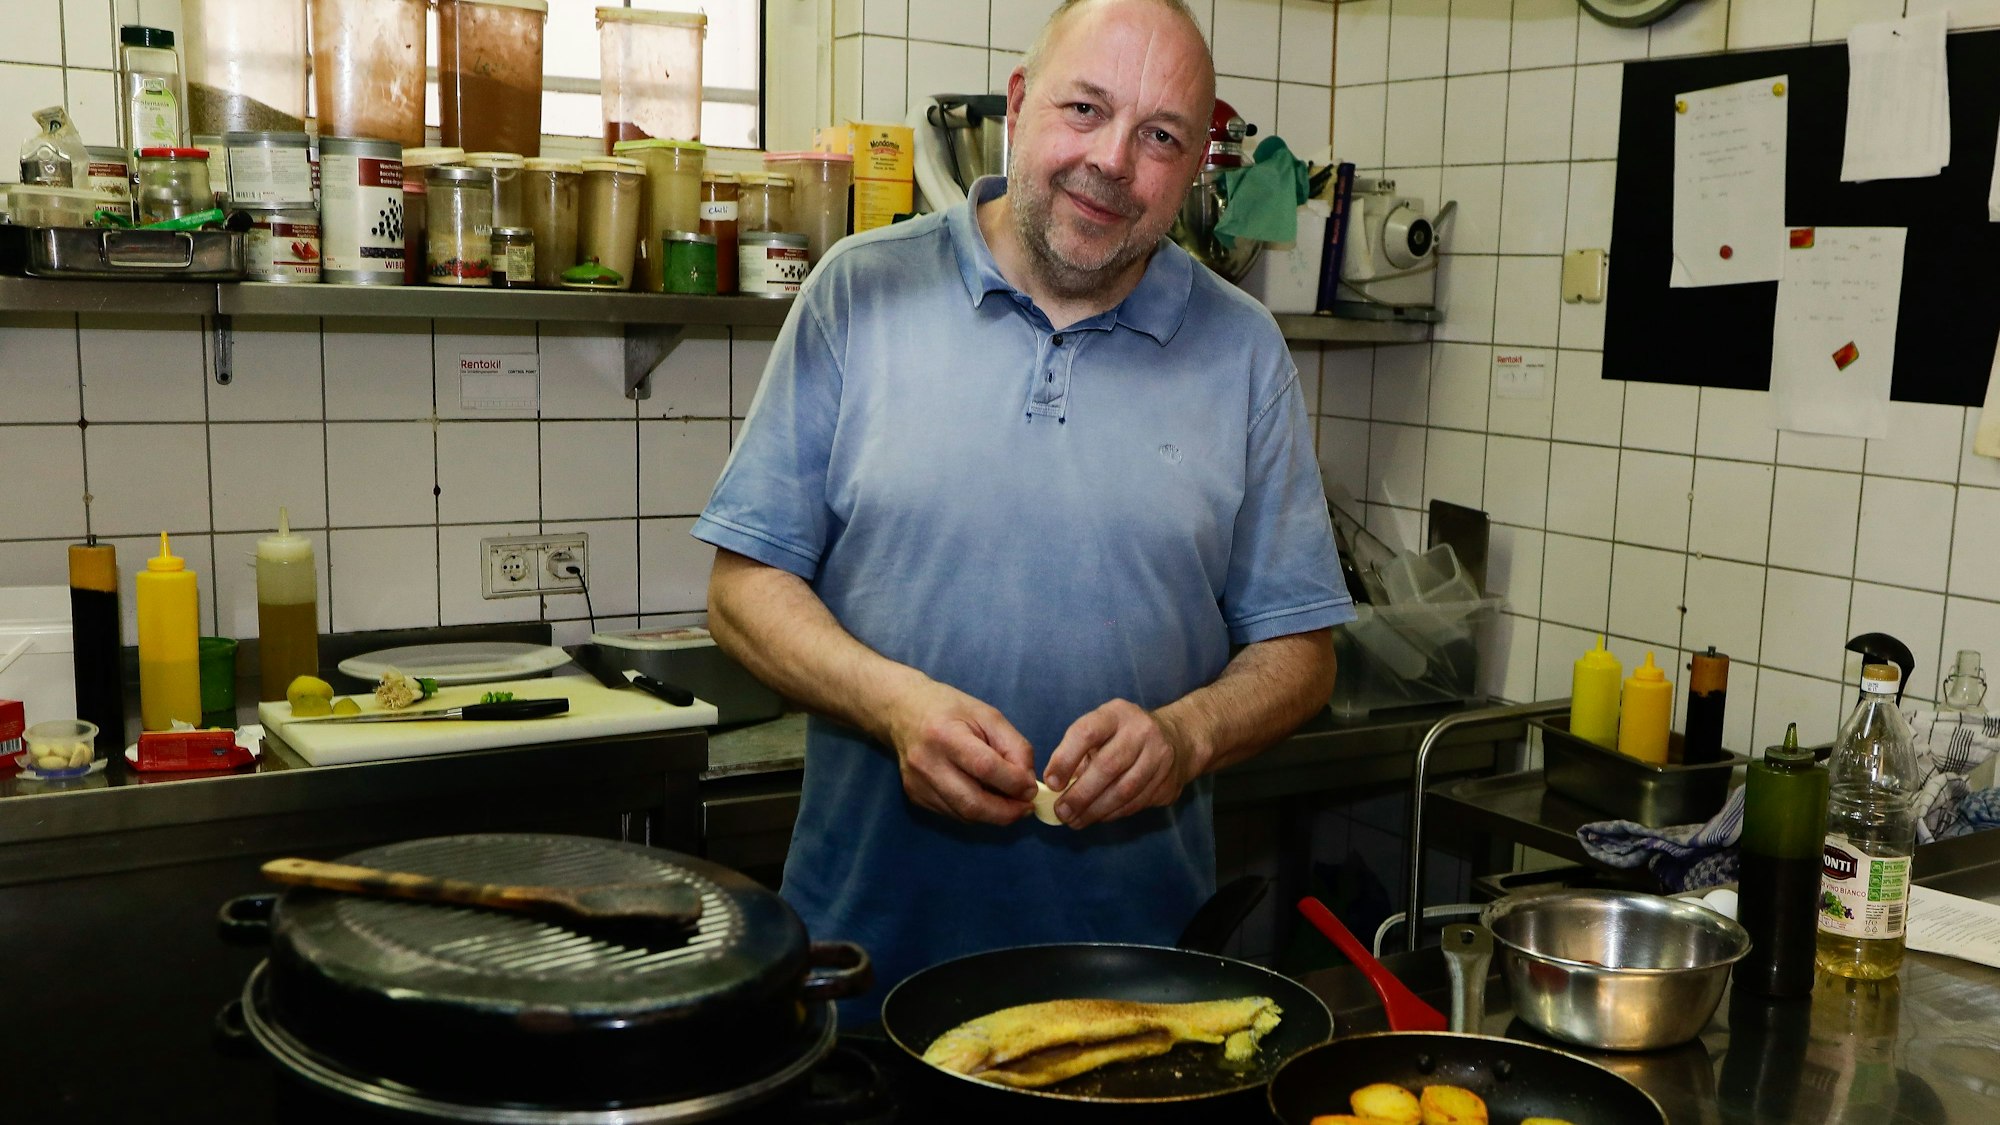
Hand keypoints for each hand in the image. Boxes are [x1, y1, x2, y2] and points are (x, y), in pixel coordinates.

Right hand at [884, 678, 1036, 824]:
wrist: (902, 711)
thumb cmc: (950, 709)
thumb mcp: (989, 716)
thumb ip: (1014, 747)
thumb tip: (1027, 783)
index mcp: (945, 735)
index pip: (985, 768)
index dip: (1013, 783)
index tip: (1031, 789)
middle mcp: (927, 763)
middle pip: (972, 803)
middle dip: (1007, 813)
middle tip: (1026, 808)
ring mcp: (918, 784)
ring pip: (965, 815)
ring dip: (993, 815)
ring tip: (1009, 802)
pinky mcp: (915, 797)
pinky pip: (954, 814)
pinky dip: (975, 812)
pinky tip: (984, 797)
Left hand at [1043, 700, 1198, 828]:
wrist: (1177, 738)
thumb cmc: (1124, 735)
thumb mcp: (1102, 730)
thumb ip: (1078, 752)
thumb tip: (1054, 787)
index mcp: (1116, 714)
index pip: (1087, 732)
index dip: (1066, 759)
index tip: (1051, 783)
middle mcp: (1141, 731)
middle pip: (1108, 766)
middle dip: (1080, 794)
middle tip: (1061, 812)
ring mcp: (1159, 756)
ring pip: (1124, 790)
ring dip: (1095, 810)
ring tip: (1075, 821)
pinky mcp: (1169, 780)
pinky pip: (1136, 802)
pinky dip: (1113, 813)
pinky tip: (1098, 817)